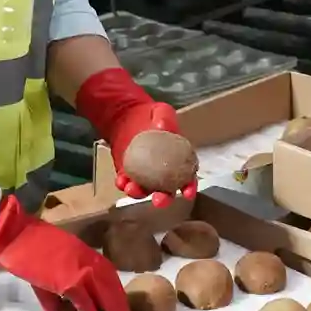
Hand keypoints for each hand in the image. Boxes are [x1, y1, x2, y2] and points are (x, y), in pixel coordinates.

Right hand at [0, 192, 130, 310]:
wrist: (12, 233)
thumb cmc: (25, 245)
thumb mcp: (45, 264)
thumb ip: (53, 290)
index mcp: (83, 251)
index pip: (106, 272)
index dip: (114, 290)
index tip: (120, 305)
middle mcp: (85, 258)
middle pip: (110, 282)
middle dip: (120, 303)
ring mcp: (77, 268)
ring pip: (103, 291)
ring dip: (113, 310)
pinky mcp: (66, 279)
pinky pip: (83, 299)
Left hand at [73, 65, 193, 201]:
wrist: (126, 116)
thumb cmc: (149, 116)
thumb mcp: (161, 111)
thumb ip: (165, 117)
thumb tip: (163, 127)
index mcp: (178, 160)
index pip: (188, 177)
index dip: (189, 187)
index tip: (187, 193)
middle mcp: (162, 173)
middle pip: (166, 191)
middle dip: (164, 199)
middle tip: (159, 200)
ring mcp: (144, 176)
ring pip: (144, 190)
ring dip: (140, 193)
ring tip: (133, 189)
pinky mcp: (127, 174)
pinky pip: (126, 182)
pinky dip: (123, 184)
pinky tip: (121, 181)